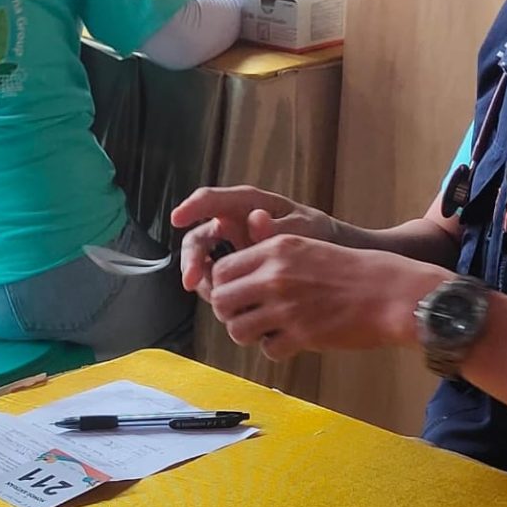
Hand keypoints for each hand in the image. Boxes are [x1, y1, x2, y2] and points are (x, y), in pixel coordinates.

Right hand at [171, 185, 341, 297]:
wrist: (329, 257)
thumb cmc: (316, 233)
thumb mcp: (303, 226)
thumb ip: (279, 226)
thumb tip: (256, 220)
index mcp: (246, 205)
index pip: (211, 200)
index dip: (191, 208)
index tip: (177, 219)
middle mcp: (232, 224)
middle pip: (200, 237)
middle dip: (191, 259)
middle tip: (191, 280)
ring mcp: (231, 247)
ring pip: (203, 262)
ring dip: (203, 281)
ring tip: (217, 300)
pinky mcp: (235, 268)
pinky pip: (217, 280)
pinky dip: (218, 292)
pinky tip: (229, 306)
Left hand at [207, 236, 439, 359]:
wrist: (390, 292)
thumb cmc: (353, 270)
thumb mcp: (307, 246)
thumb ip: (271, 258)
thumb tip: (239, 277)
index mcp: (275, 250)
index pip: (221, 270)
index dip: (222, 286)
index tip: (235, 294)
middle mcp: (275, 276)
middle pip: (221, 301)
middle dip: (230, 312)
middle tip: (246, 316)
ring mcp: (287, 307)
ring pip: (237, 329)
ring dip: (248, 334)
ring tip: (266, 330)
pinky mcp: (302, 335)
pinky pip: (268, 350)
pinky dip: (275, 349)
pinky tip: (290, 341)